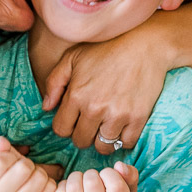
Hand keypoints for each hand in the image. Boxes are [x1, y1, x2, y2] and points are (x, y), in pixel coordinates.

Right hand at [0, 138, 57, 191]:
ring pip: (40, 178)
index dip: (9, 156)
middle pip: (24, 168)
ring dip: (38, 174)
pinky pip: (50, 189)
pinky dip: (48, 185)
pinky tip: (38, 188)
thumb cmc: (3, 179)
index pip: (1, 160)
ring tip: (30, 179)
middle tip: (22, 170)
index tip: (8, 161)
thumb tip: (1, 143)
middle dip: (26, 164)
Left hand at [43, 28, 172, 151]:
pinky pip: (127, 144)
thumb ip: (54, 82)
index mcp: (76, 95)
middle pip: (81, 141)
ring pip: (103, 147)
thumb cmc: (107, 48)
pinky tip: (123, 127)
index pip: (61, 129)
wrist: (145, 44)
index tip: (75, 118)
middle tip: (91, 123)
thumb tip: (46, 108)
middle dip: (83, 134)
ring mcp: (118, 115)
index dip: (66, 126)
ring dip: (103, 139)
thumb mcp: (73, 57)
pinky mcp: (138, 118)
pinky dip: (124, 139)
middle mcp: (95, 109)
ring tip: (106, 126)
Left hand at [51, 162, 138, 191]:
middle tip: (93, 182)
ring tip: (82, 186)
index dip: (110, 174)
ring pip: (73, 186)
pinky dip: (63, 187)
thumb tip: (120, 166)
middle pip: (92, 182)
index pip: (116, 185)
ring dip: (76, 178)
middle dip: (91, 175)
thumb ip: (129, 176)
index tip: (107, 178)